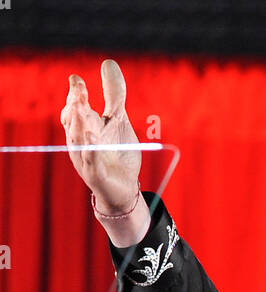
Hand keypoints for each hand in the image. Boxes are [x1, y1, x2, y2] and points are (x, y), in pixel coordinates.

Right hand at [60, 58, 141, 213]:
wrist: (125, 190)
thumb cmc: (118, 154)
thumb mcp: (118, 120)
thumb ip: (114, 95)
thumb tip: (108, 63)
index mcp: (83, 127)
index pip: (74, 107)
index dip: (75, 94)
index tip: (76, 80)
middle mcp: (80, 141)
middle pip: (74, 120)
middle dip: (75, 104)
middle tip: (78, 89)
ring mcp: (85, 159)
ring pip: (79, 139)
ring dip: (80, 123)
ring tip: (82, 108)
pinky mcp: (96, 175)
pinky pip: (91, 161)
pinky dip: (91, 149)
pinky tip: (93, 137)